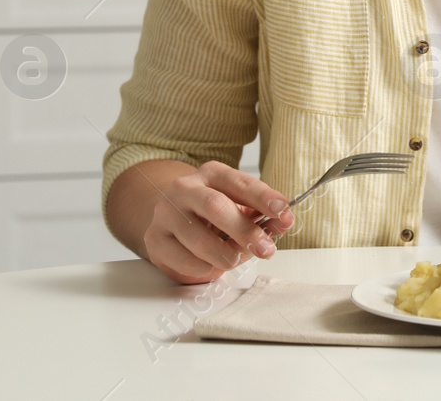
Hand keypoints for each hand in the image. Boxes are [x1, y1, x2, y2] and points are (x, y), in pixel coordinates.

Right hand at [141, 161, 294, 284]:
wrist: (172, 217)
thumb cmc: (213, 214)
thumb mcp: (240, 207)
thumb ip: (264, 214)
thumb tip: (286, 221)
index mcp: (212, 174)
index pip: (240, 183)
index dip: (263, 197)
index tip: (283, 210)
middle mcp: (185, 188)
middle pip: (215, 206)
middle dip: (245, 231)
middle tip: (265, 248)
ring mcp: (166, 213)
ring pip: (197, 238)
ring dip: (224, 255)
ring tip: (236, 260)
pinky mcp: (154, 239)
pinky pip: (182, 259)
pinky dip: (203, 267)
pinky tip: (210, 265)